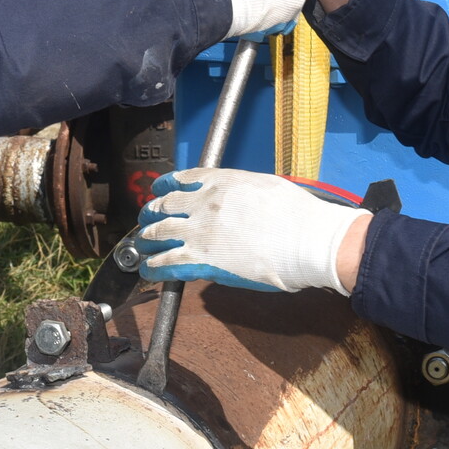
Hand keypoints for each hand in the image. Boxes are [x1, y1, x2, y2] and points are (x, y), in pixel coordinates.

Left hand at [134, 168, 368, 294]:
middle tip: (146, 220)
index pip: (182, 179)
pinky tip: (149, 269)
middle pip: (164, 207)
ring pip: (159, 234)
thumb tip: (235, 200)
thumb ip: (241, 191)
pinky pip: (167, 263)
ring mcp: (200, 232)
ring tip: (141, 246)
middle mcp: (205, 203)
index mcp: (221, 182)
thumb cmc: (298, 215)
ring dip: (146, 240)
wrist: (307, 241)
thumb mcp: (265, 186)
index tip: (159, 190)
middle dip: (151, 214)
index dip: (165, 186)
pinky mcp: (202, 261)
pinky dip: (154, 267)